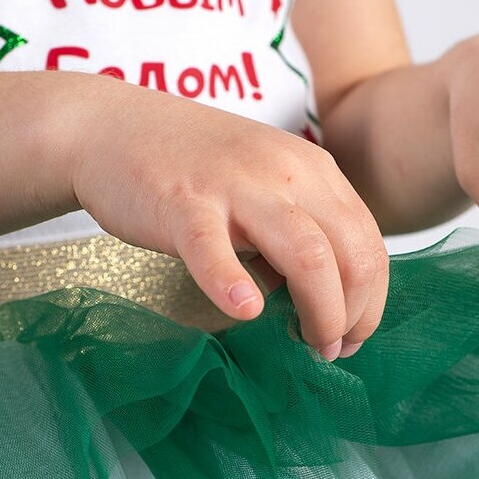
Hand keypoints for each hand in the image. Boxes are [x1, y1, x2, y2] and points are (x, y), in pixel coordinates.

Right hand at [73, 76, 388, 357]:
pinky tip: (245, 311)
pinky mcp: (182, 203)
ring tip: (307, 345)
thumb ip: (299, 236)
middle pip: (351, 254)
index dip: (370, 302)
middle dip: (352, 316)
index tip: (351, 338)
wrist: (108, 127)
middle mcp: (286, 172)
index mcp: (314, 171)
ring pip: (308, 254)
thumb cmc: (192, 171)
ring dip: (320, 312)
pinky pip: (214, 248)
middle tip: (330, 351)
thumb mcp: (266, 190)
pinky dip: (233, 284)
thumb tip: (320, 303)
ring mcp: (235, 185)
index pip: (368, 244)